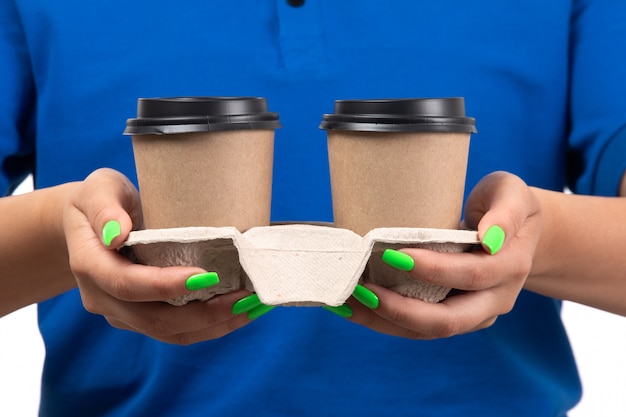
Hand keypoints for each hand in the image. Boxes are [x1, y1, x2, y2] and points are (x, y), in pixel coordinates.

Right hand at [63, 168, 252, 343]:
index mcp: (90, 265)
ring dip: (213, 325)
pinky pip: (176, 331)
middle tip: (244, 297)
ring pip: (169, 333)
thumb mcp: (98, 189)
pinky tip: (239, 313)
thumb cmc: (100, 200)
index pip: (127, 284)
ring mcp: (122, 313)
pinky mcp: (140, 318)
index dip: (166, 285)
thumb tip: (117, 233)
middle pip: (154, 319)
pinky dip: (210, 326)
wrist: (90, 225)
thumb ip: (104, 208)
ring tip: (250, 308)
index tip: (207, 276)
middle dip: (203, 313)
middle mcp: (103, 297)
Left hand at [343, 171, 542, 338]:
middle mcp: (494, 300)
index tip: (393, 253)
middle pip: (449, 321)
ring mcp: (473, 314)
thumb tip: (489, 237)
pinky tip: (352, 307)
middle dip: (401, 309)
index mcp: (510, 268)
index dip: (434, 269)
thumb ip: (506, 211)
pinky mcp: (451, 317)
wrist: (517, 234)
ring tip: (345, 303)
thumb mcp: (513, 193)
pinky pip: (416, 327)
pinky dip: (382, 320)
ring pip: (427, 331)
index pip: (472, 275)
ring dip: (383, 320)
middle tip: (362, 289)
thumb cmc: (506, 204)